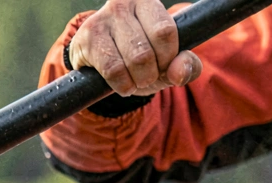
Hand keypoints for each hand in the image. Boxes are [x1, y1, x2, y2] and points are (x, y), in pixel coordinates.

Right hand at [69, 0, 201, 96]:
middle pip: (147, 52)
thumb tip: (180, 73)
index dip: (168, 57)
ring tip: (133, 80)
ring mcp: (101, 20)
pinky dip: (122, 85)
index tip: (163, 64)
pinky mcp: (86, 39)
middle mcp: (122, 4)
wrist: (99, 64)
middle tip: (146, 75)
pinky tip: (121, 83)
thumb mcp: (167, 61)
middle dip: (151, 74)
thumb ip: (186, 65)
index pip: (165, 32)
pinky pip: (113, 71)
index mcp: (146, 2)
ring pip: (131, 62)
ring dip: (137, 82)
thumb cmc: (139, 57)